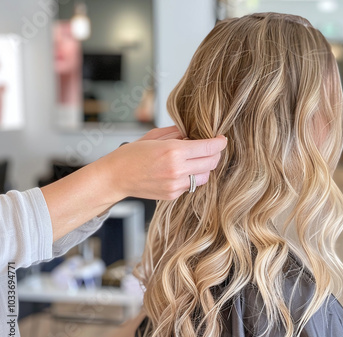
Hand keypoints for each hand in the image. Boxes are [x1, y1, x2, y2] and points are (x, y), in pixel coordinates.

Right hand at [100, 127, 227, 200]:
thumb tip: (194, 131)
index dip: (219, 142)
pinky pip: (192, 185)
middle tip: (212, 148)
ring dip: (205, 167)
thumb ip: (177, 132)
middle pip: (211, 162)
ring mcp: (176, 184)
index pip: (208, 147)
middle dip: (215, 154)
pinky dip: (192, 177)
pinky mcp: (173, 194)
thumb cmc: (131, 154)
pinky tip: (183, 170)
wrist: (115, 177)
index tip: (222, 139)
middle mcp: (177, 169)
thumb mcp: (154, 136)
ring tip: (196, 160)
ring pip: (205, 176)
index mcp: (173, 151)